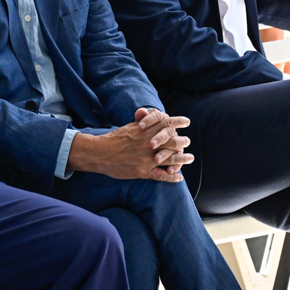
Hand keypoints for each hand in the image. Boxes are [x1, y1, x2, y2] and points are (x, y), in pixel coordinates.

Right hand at [68, 107, 192, 182]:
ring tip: (190, 158)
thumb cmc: (113, 139)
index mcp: (145, 131)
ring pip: (170, 159)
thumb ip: (142, 122)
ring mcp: (147, 159)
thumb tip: (150, 112)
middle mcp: (148, 144)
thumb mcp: (128, 126)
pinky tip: (179, 177)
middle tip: (187, 141)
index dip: (178, 122)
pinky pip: (161, 175)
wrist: (99, 153)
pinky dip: (172, 177)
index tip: (186, 122)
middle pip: (172, 142)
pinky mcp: (143, 171)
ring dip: (182, 159)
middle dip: (182, 142)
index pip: (166, 124)